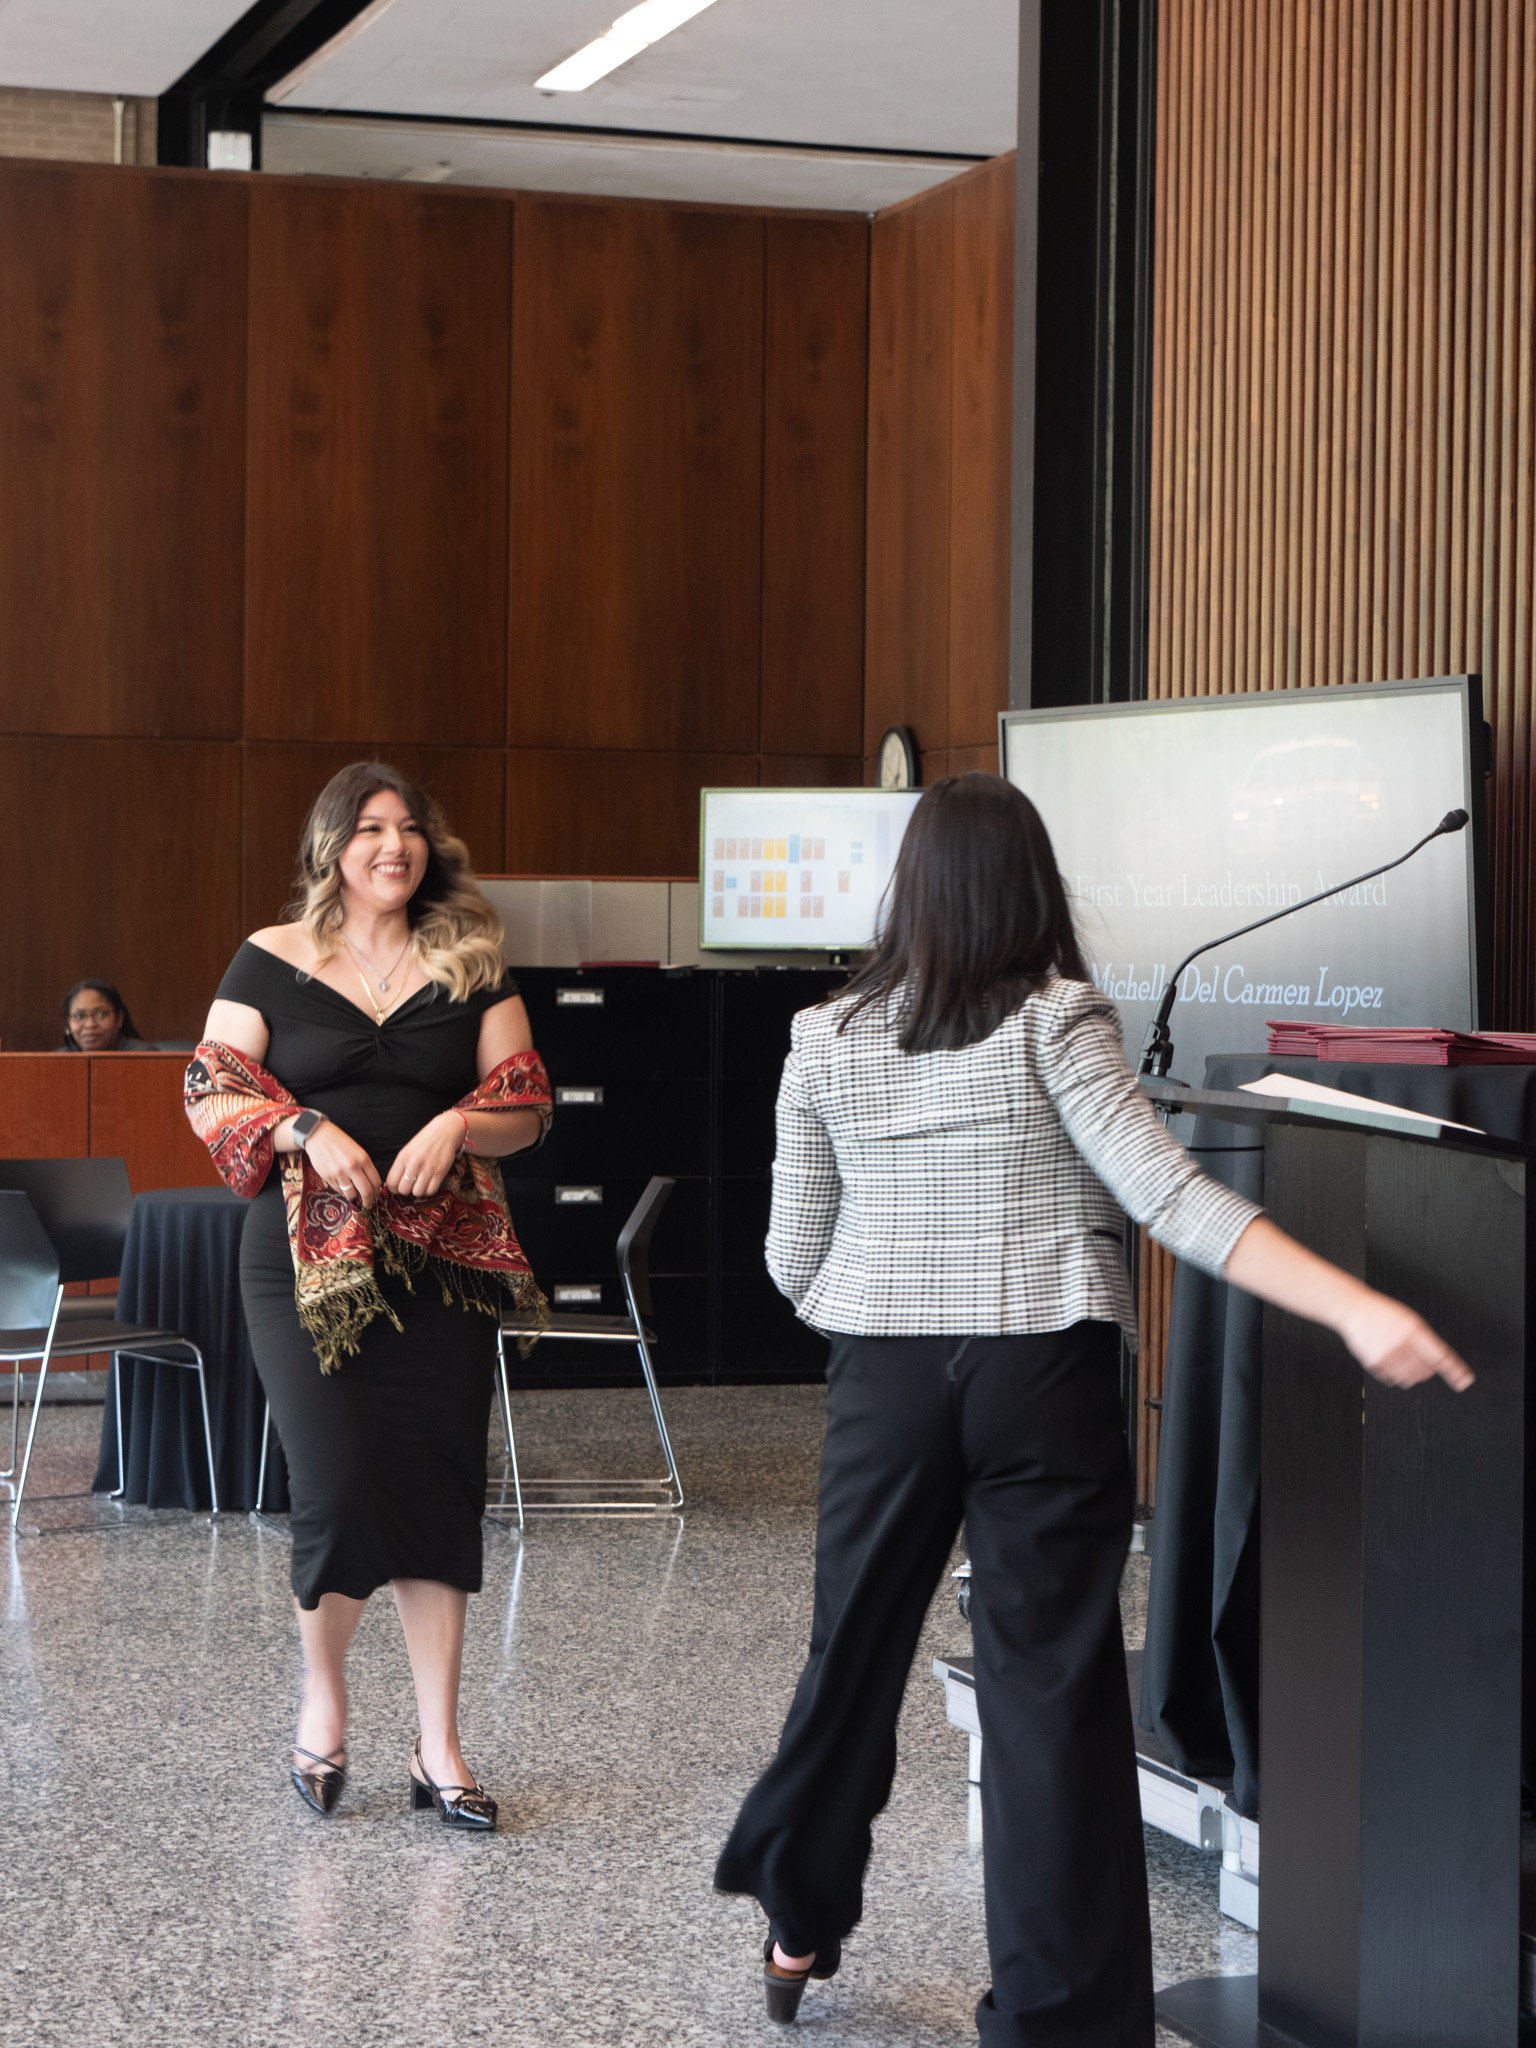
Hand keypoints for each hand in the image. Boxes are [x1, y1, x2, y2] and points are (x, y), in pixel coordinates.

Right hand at [298, 1121, 382, 1210]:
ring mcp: (339, 1172)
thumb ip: (365, 1167)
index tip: (375, 1197)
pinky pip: (338, 1190)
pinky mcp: (327, 1176)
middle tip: (368, 1204)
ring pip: (351, 1194)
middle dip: (368, 1201)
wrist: (319, 1136)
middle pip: (366, 1191)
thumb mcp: (358, 1151)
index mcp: (363, 1159)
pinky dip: (342, 1191)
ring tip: (354, 1197)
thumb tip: (371, 1187)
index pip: (376, 1182)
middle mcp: (352, 1166)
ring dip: (354, 1198)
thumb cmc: (341, 1143)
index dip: (377, 1193)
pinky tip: (342, 1186)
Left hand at [385, 1114, 461, 1200]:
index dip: (393, 1188)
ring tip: (420, 1183)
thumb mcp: (407, 1150)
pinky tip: (429, 1183)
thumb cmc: (424, 1141)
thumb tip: (394, 1184)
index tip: (397, 1187)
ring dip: (418, 1190)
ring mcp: (428, 1169)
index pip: (391, 1182)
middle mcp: (414, 1164)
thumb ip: (401, 1166)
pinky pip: (431, 1191)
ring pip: (417, 1193)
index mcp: (403, 1157)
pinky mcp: (440, 1172)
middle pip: (403, 1190)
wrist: (445, 1131)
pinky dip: (429, 1190)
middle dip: (406, 1190)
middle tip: (410, 1185)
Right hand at [1337, 1290, 1473, 1390]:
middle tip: (1420, 1361)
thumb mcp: (1410, 1320)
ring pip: (1409, 1379)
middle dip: (1427, 1370)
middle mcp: (1401, 1343)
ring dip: (1412, 1375)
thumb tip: (1437, 1365)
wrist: (1354, 1309)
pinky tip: (1389, 1360)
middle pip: (1425, 1371)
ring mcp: (1387, 1354)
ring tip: (1404, 1361)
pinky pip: (1391, 1379)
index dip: (1454, 1370)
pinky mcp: (1374, 1362)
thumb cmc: (1383, 1313)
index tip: (1464, 1380)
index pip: (1440, 1355)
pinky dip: (1394, 1375)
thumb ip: (1425, 1340)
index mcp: (1414, 1329)